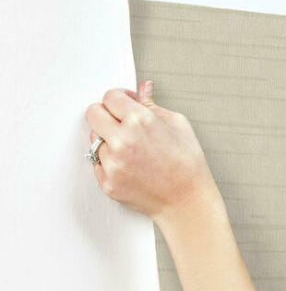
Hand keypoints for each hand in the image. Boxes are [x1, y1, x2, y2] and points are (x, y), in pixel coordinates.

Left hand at [84, 80, 226, 223]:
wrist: (188, 201)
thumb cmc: (188, 166)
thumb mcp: (178, 126)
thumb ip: (153, 105)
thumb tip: (143, 89)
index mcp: (140, 120)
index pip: (110, 97)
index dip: (119, 100)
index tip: (124, 106)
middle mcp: (122, 140)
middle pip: (93, 114)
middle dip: (106, 115)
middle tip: (121, 125)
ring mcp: (113, 163)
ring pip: (95, 140)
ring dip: (108, 142)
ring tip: (132, 152)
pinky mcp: (108, 183)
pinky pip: (98, 164)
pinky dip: (110, 163)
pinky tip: (130, 167)